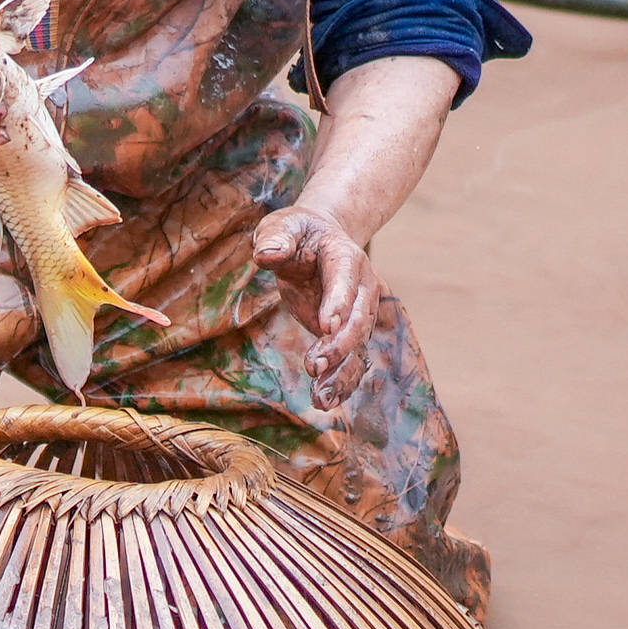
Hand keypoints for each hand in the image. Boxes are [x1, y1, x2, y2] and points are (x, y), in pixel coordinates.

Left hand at [252, 206, 380, 386]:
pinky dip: (341, 382)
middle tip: (314, 366)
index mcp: (347, 258)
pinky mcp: (347, 333)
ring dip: (342, 374)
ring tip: (321, 399)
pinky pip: (351, 361)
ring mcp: (358, 314)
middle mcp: (362, 289)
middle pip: (358, 320)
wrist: (320, 239)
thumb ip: (276, 238)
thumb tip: (265, 255)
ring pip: (358, 348)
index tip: (326, 325)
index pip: (346, 282)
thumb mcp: (283, 226)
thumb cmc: (297, 232)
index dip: (338, 303)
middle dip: (339, 345)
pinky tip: (325, 402)